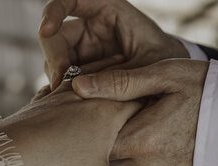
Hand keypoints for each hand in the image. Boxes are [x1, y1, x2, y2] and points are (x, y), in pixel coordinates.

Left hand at [0, 83, 167, 165]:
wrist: (4, 154)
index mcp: (109, 111)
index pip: (143, 100)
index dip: (156, 104)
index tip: (165, 107)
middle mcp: (90, 96)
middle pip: (121, 87)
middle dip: (135, 91)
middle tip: (148, 90)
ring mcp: (66, 94)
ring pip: (97, 83)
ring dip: (109, 85)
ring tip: (119, 83)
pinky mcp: (49, 98)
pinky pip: (74, 87)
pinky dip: (85, 88)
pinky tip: (82, 94)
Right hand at [39, 0, 188, 88]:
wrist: (172, 78)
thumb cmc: (166, 61)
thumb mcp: (151, 65)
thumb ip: (122, 76)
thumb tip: (79, 88)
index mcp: (108, 10)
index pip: (71, 1)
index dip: (53, 12)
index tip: (46, 30)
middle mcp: (91, 27)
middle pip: (56, 34)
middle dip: (54, 57)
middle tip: (58, 83)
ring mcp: (85, 48)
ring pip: (56, 58)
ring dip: (58, 77)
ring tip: (68, 97)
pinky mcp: (83, 68)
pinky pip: (64, 75)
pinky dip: (63, 88)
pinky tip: (68, 102)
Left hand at [71, 59, 208, 165]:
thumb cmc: (206, 89)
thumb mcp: (164, 75)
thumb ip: (121, 83)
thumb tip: (80, 85)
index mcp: (141, 138)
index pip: (98, 140)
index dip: (94, 127)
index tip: (95, 116)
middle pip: (111, 160)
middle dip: (106, 144)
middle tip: (113, 126)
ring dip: (126, 157)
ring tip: (139, 135)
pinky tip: (156, 149)